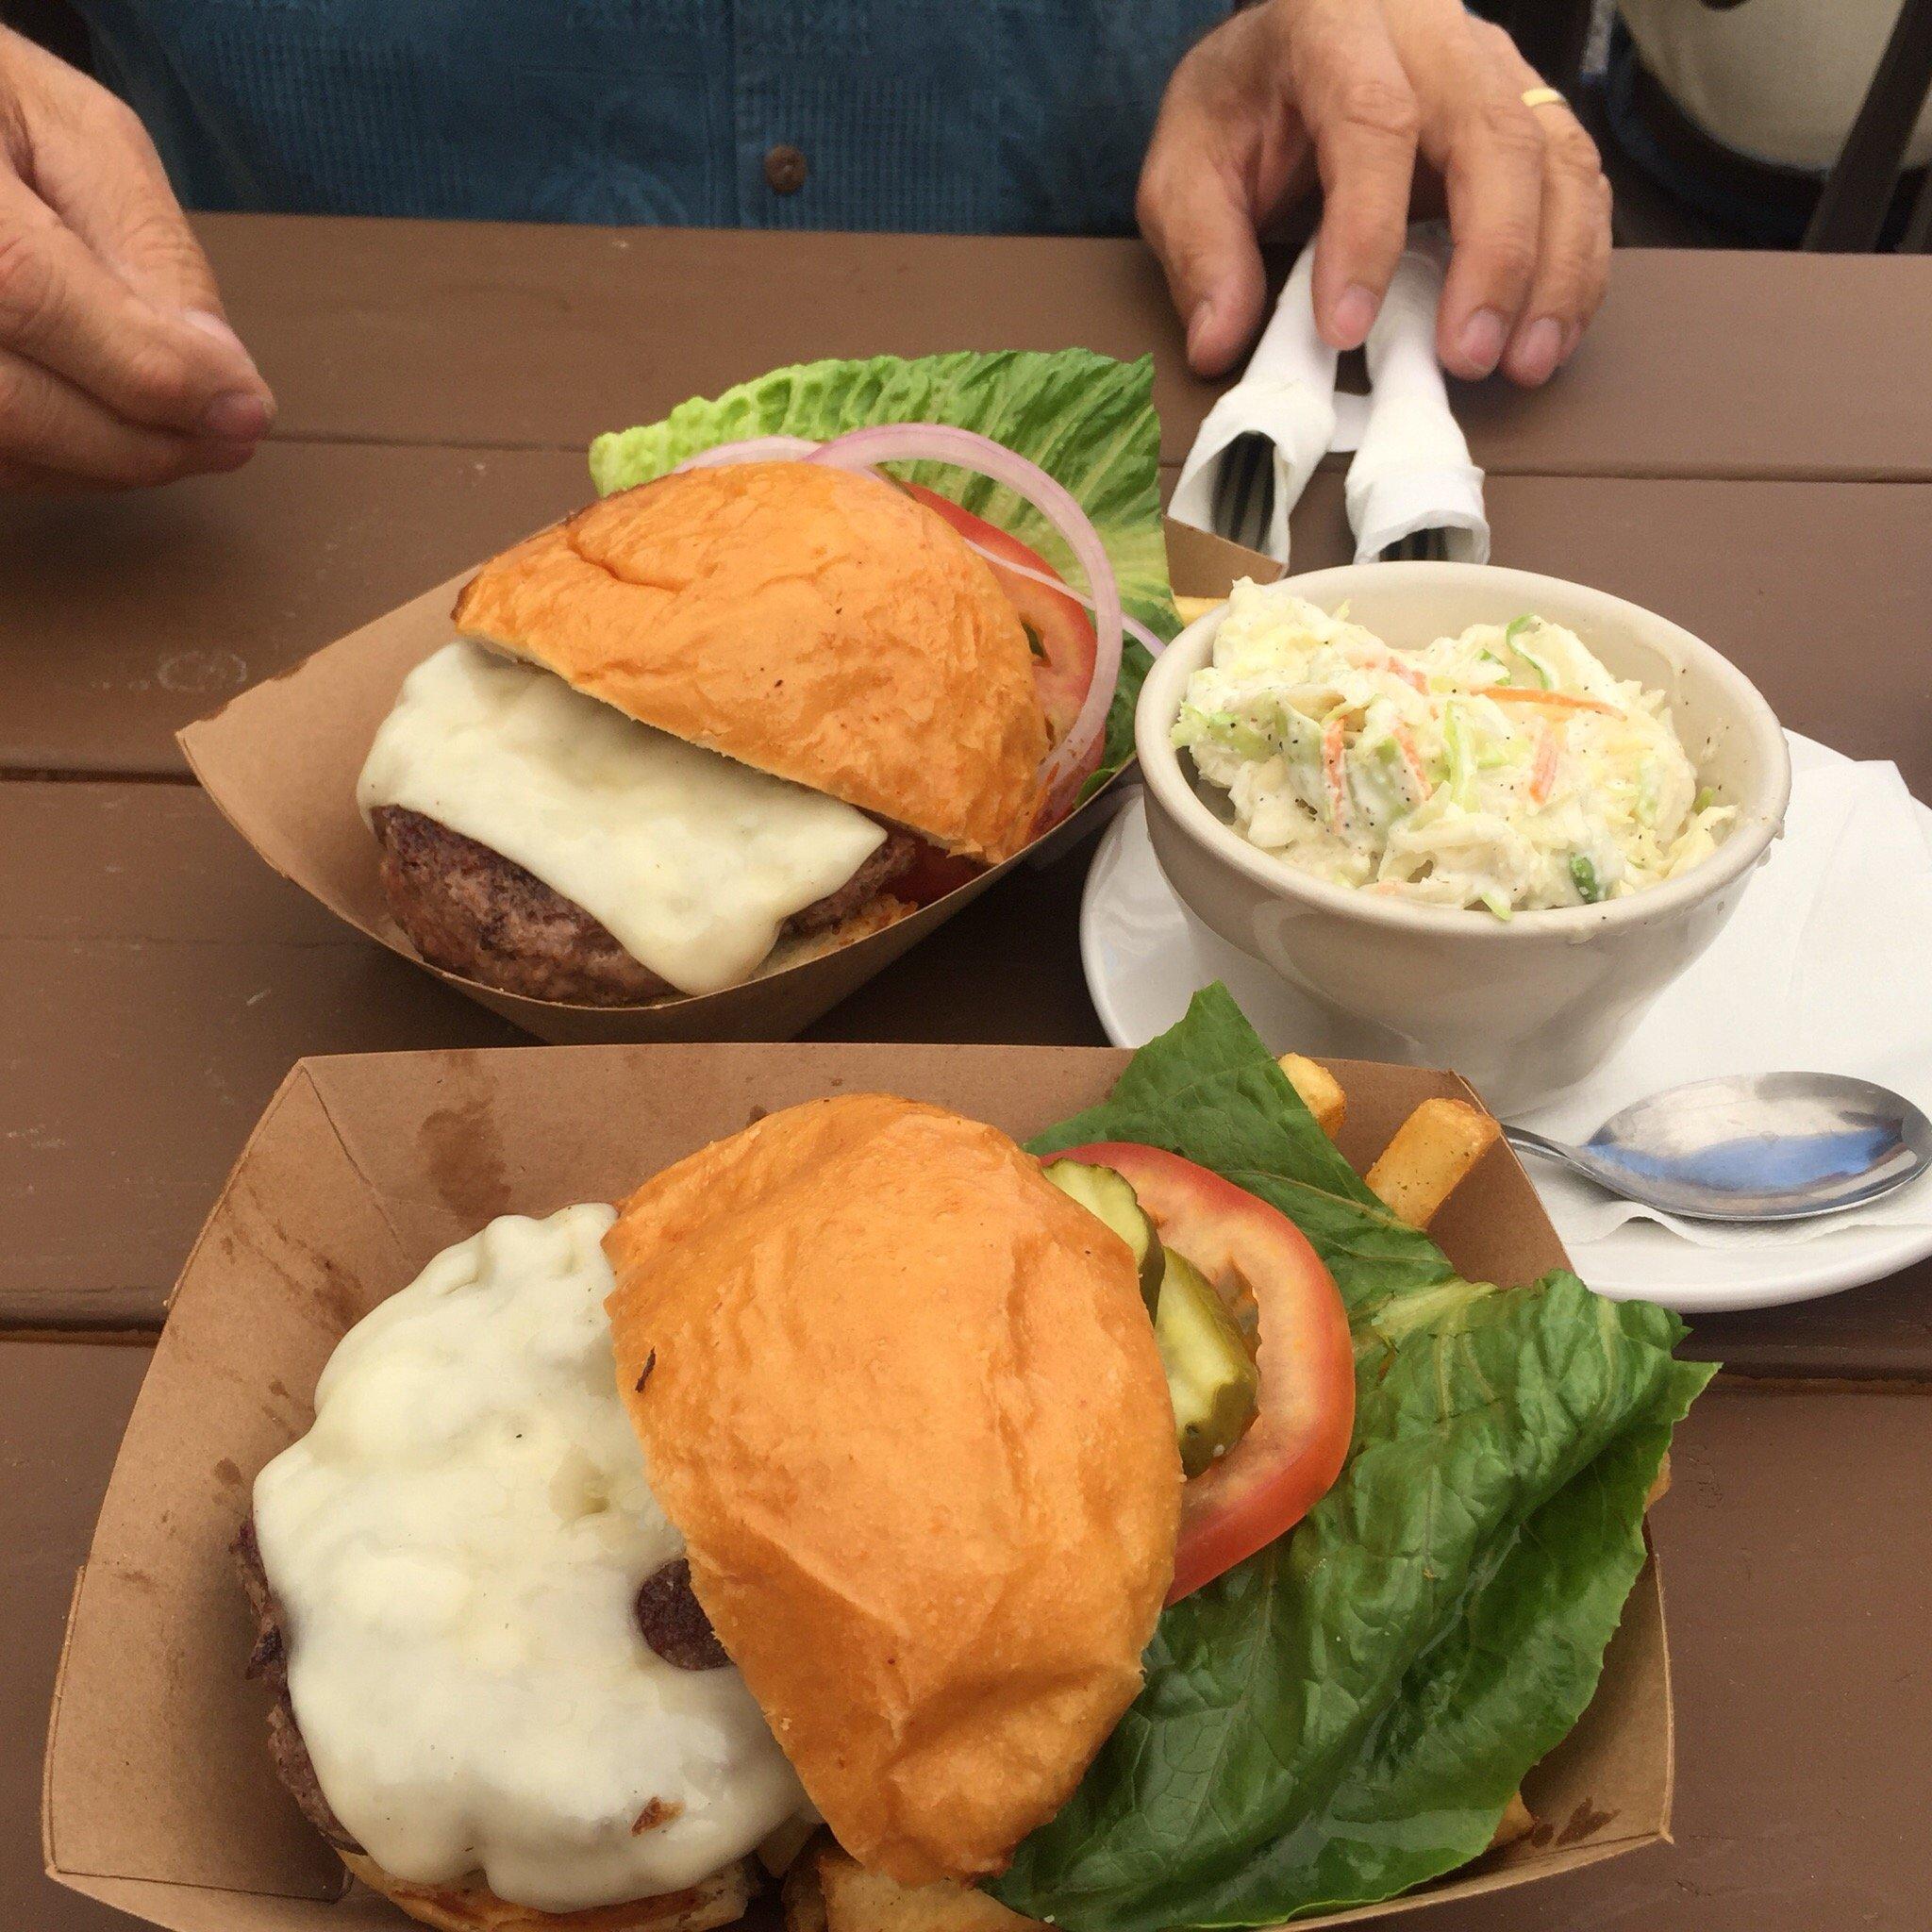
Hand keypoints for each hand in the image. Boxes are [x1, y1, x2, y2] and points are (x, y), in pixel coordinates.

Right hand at [0, 28, 272, 489]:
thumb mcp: (79, 135)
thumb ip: (150, 248)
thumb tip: (225, 380)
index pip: (26, 288)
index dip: (148, 368)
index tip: (245, 409)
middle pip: (6, 399)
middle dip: (140, 441)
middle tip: (231, 438)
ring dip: (106, 464)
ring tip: (187, 440)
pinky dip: (59, 463)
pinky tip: (112, 434)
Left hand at [1138, 0, 1611, 386]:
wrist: (1286, 49)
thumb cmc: (1243, 107)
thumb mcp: (1188, 167)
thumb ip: (1199, 249)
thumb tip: (1219, 342)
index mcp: (1335, 20)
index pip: (1373, 119)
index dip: (1366, 231)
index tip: (1346, 328)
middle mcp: (1434, 31)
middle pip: (1493, 134)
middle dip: (1491, 259)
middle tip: (1465, 358)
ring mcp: (1495, 66)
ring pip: (1556, 156)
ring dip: (1552, 270)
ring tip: (1523, 363)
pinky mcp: (1530, 109)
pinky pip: (1578, 181)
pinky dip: (1576, 263)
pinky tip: (1549, 333)